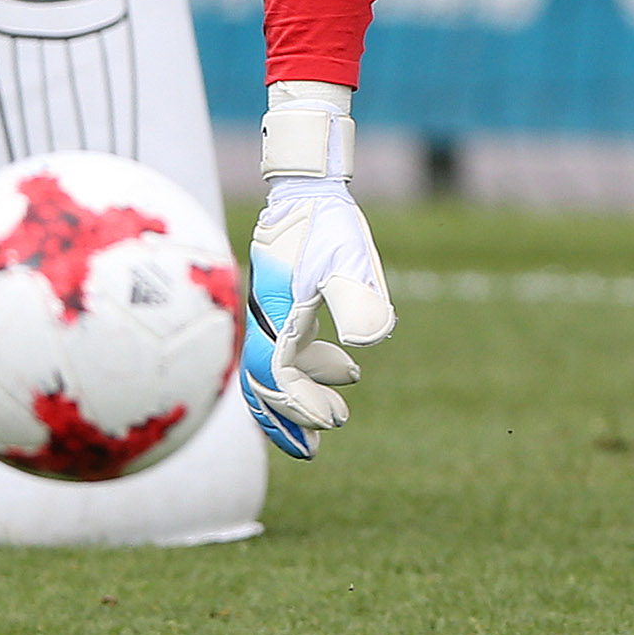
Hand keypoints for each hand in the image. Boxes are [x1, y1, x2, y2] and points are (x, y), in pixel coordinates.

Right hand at [242, 174, 394, 461]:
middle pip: (265, 382)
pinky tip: (345, 370)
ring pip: (274, 369)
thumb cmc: (328, 223)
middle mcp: (267, 318)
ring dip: (300, 398)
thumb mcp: (349, 258)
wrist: (308, 187)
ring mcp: (273, 313)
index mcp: (276, 313)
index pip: (278, 372)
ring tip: (337, 416)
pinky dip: (310, 369)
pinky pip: (287, 350)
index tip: (330, 421)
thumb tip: (368, 344)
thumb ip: (357, 298)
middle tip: (317, 446)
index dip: (298, 402)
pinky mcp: (285, 305)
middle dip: (288, 417)